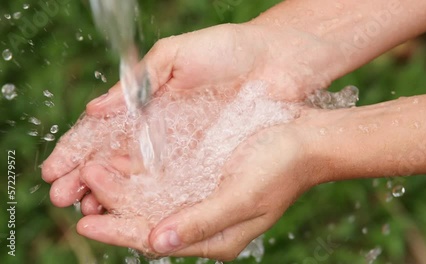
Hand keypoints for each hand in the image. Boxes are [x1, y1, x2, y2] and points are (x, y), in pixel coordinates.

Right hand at [41, 22, 334, 204]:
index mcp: (148, 104)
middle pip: (115, 161)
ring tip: (88, 207)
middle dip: (86, 179)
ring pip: (139, 179)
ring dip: (112, 195)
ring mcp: (183, 150)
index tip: (54, 170)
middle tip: (63, 197)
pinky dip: (150, 198)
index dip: (77, 151)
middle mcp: (161, 132)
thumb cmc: (227, 50)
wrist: (276, 61)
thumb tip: (96, 109)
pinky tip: (130, 209)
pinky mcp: (207, 162)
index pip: (104, 133)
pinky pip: (173, 184)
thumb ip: (139, 82)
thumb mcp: (176, 55)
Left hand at [75, 108, 336, 259]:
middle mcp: (205, 222)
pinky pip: (166, 179)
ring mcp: (205, 198)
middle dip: (114, 204)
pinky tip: (125, 160)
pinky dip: (143, 172)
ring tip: (95, 170)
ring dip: (124, 187)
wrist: (308, 140)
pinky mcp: (206, 176)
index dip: (118, 231)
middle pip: (149, 219)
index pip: (156, 240)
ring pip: (153, 199)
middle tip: (84, 182)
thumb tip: (156, 242)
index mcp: (215, 237)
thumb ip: (200, 222)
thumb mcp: (242, 197)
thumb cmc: (281, 168)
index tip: (85, 221)